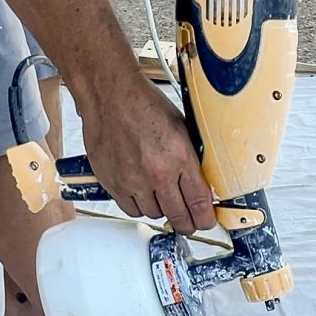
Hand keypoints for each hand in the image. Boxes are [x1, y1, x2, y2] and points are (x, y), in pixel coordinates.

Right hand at [79, 73, 216, 234]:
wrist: (109, 93)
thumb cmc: (143, 104)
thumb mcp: (181, 129)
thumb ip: (191, 160)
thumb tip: (202, 184)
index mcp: (179, 158)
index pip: (200, 204)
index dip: (205, 219)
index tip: (206, 221)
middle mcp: (157, 173)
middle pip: (178, 217)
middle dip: (187, 223)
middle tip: (189, 222)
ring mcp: (133, 180)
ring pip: (154, 214)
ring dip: (161, 209)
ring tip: (161, 196)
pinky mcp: (113, 182)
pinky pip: (131, 209)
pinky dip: (138, 205)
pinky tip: (143, 194)